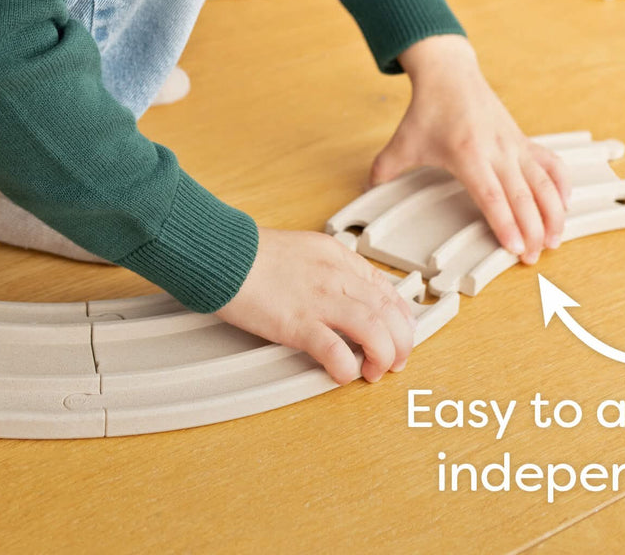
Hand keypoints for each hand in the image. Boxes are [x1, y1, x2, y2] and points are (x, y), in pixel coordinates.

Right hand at [216, 227, 417, 384]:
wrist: (223, 253)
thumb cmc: (253, 254)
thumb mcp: (305, 249)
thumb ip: (328, 269)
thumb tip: (345, 294)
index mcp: (338, 258)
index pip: (386, 289)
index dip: (401, 318)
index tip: (400, 334)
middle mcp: (335, 277)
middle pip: (388, 311)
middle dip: (401, 342)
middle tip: (395, 360)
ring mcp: (318, 299)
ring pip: (374, 329)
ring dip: (383, 356)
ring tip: (374, 371)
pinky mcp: (297, 322)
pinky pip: (334, 349)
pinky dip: (346, 367)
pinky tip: (343, 374)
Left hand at [370, 35, 572, 263]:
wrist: (450, 73)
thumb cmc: (428, 109)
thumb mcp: (403, 142)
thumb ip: (385, 170)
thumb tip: (365, 191)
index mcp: (468, 154)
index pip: (492, 196)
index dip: (505, 223)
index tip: (516, 248)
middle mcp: (497, 150)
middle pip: (523, 195)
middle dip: (533, 229)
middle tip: (535, 258)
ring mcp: (514, 144)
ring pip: (544, 181)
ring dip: (554, 212)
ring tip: (555, 240)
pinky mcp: (524, 140)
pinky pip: (550, 163)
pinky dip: (561, 184)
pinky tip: (564, 205)